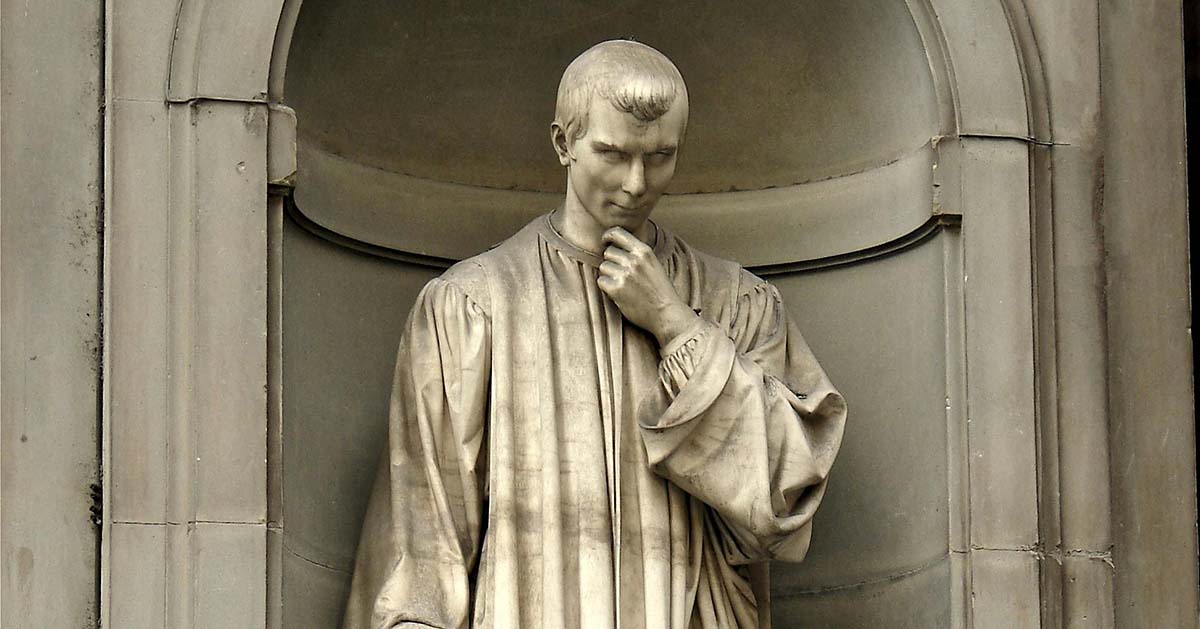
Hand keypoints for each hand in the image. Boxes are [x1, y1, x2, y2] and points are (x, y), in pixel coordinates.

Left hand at [598, 227, 699, 345]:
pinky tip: (618, 293)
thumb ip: (637, 254)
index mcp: (643, 251)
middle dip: (611, 262)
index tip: (605, 242)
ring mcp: (625, 274)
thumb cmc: (660, 290)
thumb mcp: (653, 264)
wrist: (666, 313)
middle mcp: (633, 260)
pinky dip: (606, 287)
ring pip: (603, 267)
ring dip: (609, 275)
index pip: (617, 232)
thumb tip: (613, 246)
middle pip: (608, 252)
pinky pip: (601, 281)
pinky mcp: (616, 288)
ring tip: (622, 285)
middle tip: (621, 274)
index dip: (607, 236)